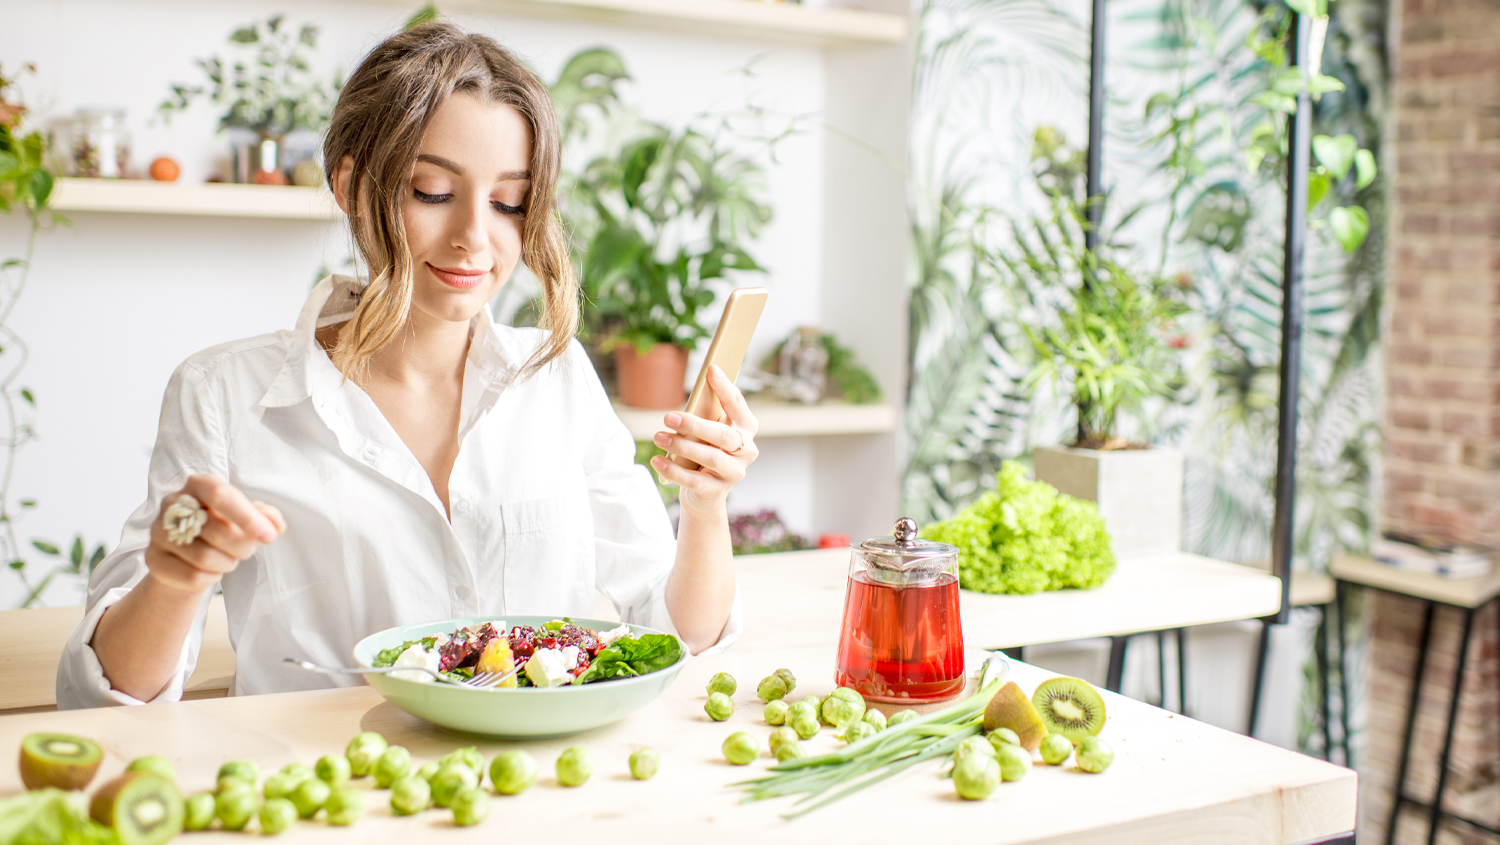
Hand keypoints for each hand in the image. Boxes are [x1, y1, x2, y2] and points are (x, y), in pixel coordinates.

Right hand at [144, 474, 285, 594]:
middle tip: (247, 550)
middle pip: (218, 530)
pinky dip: (211, 578)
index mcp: (198, 484)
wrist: (186, 555)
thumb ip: (264, 515)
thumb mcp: (245, 516)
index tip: (270, 536)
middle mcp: (173, 504)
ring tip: (228, 558)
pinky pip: (193, 576)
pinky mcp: (153, 558)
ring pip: (205, 557)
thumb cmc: (221, 527)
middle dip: (243, 546)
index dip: (248, 517)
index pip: (221, 495)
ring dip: (228, 563)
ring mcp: (158, 532)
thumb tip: (276, 525)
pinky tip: (211, 570)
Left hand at [649, 365, 758, 515]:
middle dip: (694, 424)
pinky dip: (674, 471)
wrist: (706, 493)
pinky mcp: (718, 491)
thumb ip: (706, 413)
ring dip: (681, 446)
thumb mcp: (708, 430)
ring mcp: (734, 472)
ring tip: (659, 437)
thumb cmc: (706, 450)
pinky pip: (694, 480)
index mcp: (747, 428)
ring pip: (710, 457)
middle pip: (723, 435)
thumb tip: (696, 388)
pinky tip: (657, 461)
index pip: (737, 405)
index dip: (725, 388)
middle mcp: (747, 450)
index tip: (711, 370)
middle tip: (668, 417)